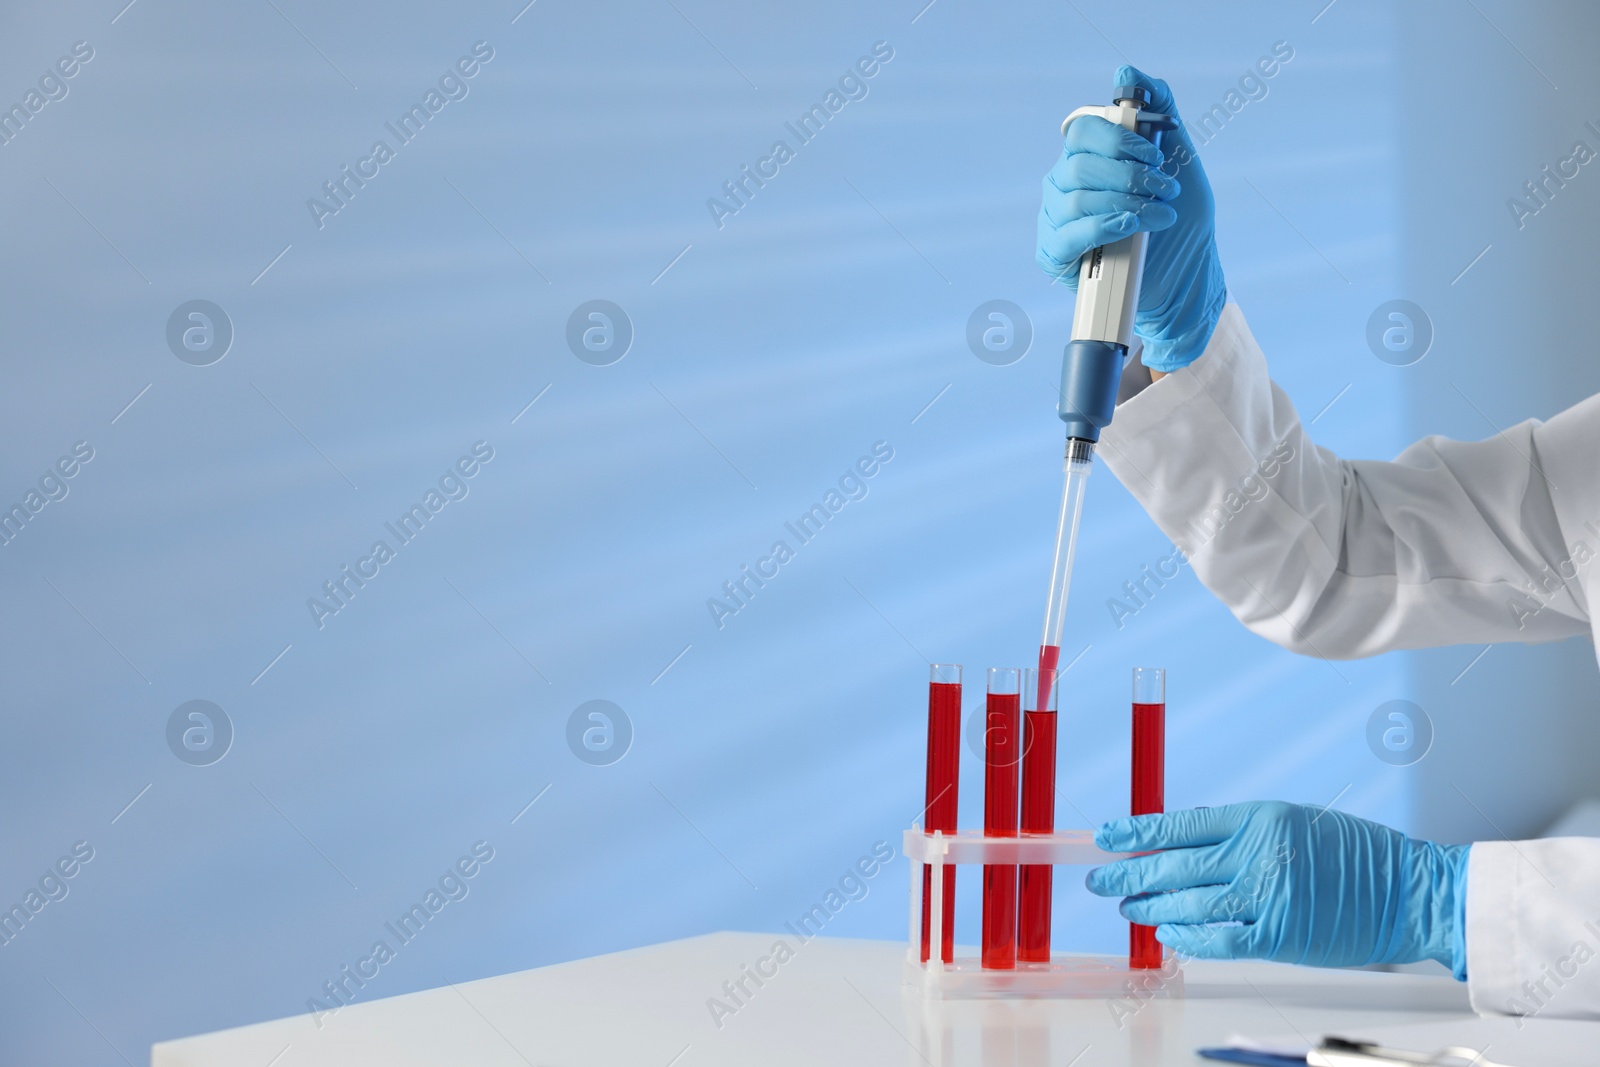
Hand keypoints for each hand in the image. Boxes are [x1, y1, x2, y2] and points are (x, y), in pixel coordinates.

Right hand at [1036, 65, 1226, 372]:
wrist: (1184, 276)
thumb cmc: (1179, 216)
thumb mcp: (1179, 156)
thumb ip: (1159, 110)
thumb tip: (1126, 73)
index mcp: (1086, 157)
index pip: (1082, 131)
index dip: (1117, 139)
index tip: (1153, 153)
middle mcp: (1063, 185)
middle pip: (1079, 166)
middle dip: (1129, 176)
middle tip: (1164, 188)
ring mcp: (1055, 220)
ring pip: (1075, 200)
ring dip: (1126, 204)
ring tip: (1160, 215)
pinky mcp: (1054, 255)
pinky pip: (1069, 236)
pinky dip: (1104, 229)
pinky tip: (1130, 231)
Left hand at [1086, 801, 1468, 975]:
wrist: (1410, 892)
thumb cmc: (1354, 857)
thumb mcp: (1294, 824)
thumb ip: (1241, 836)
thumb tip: (1183, 848)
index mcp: (1259, 818)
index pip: (1181, 824)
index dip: (1137, 832)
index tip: (1106, 837)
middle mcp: (1258, 852)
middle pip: (1175, 864)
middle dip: (1130, 873)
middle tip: (1101, 880)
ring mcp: (1268, 894)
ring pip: (1189, 901)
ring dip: (1152, 906)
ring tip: (1128, 908)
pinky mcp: (1280, 935)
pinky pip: (1218, 939)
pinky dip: (1188, 938)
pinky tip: (1168, 934)